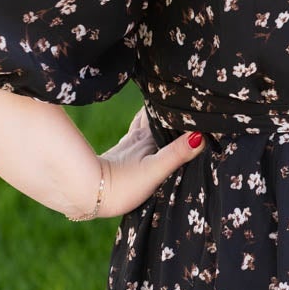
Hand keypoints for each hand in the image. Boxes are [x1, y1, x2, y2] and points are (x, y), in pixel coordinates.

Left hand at [71, 107, 205, 218]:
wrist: (87, 194)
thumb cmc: (121, 184)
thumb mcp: (155, 169)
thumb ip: (177, 153)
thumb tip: (201, 136)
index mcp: (148, 137)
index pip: (164, 113)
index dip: (175, 105)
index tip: (189, 96)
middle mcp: (138, 138)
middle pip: (155, 115)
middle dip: (167, 108)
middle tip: (181, 99)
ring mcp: (128, 146)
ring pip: (144, 124)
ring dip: (154, 116)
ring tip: (166, 109)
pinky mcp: (120, 157)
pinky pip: (135, 136)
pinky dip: (142, 129)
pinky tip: (144, 133)